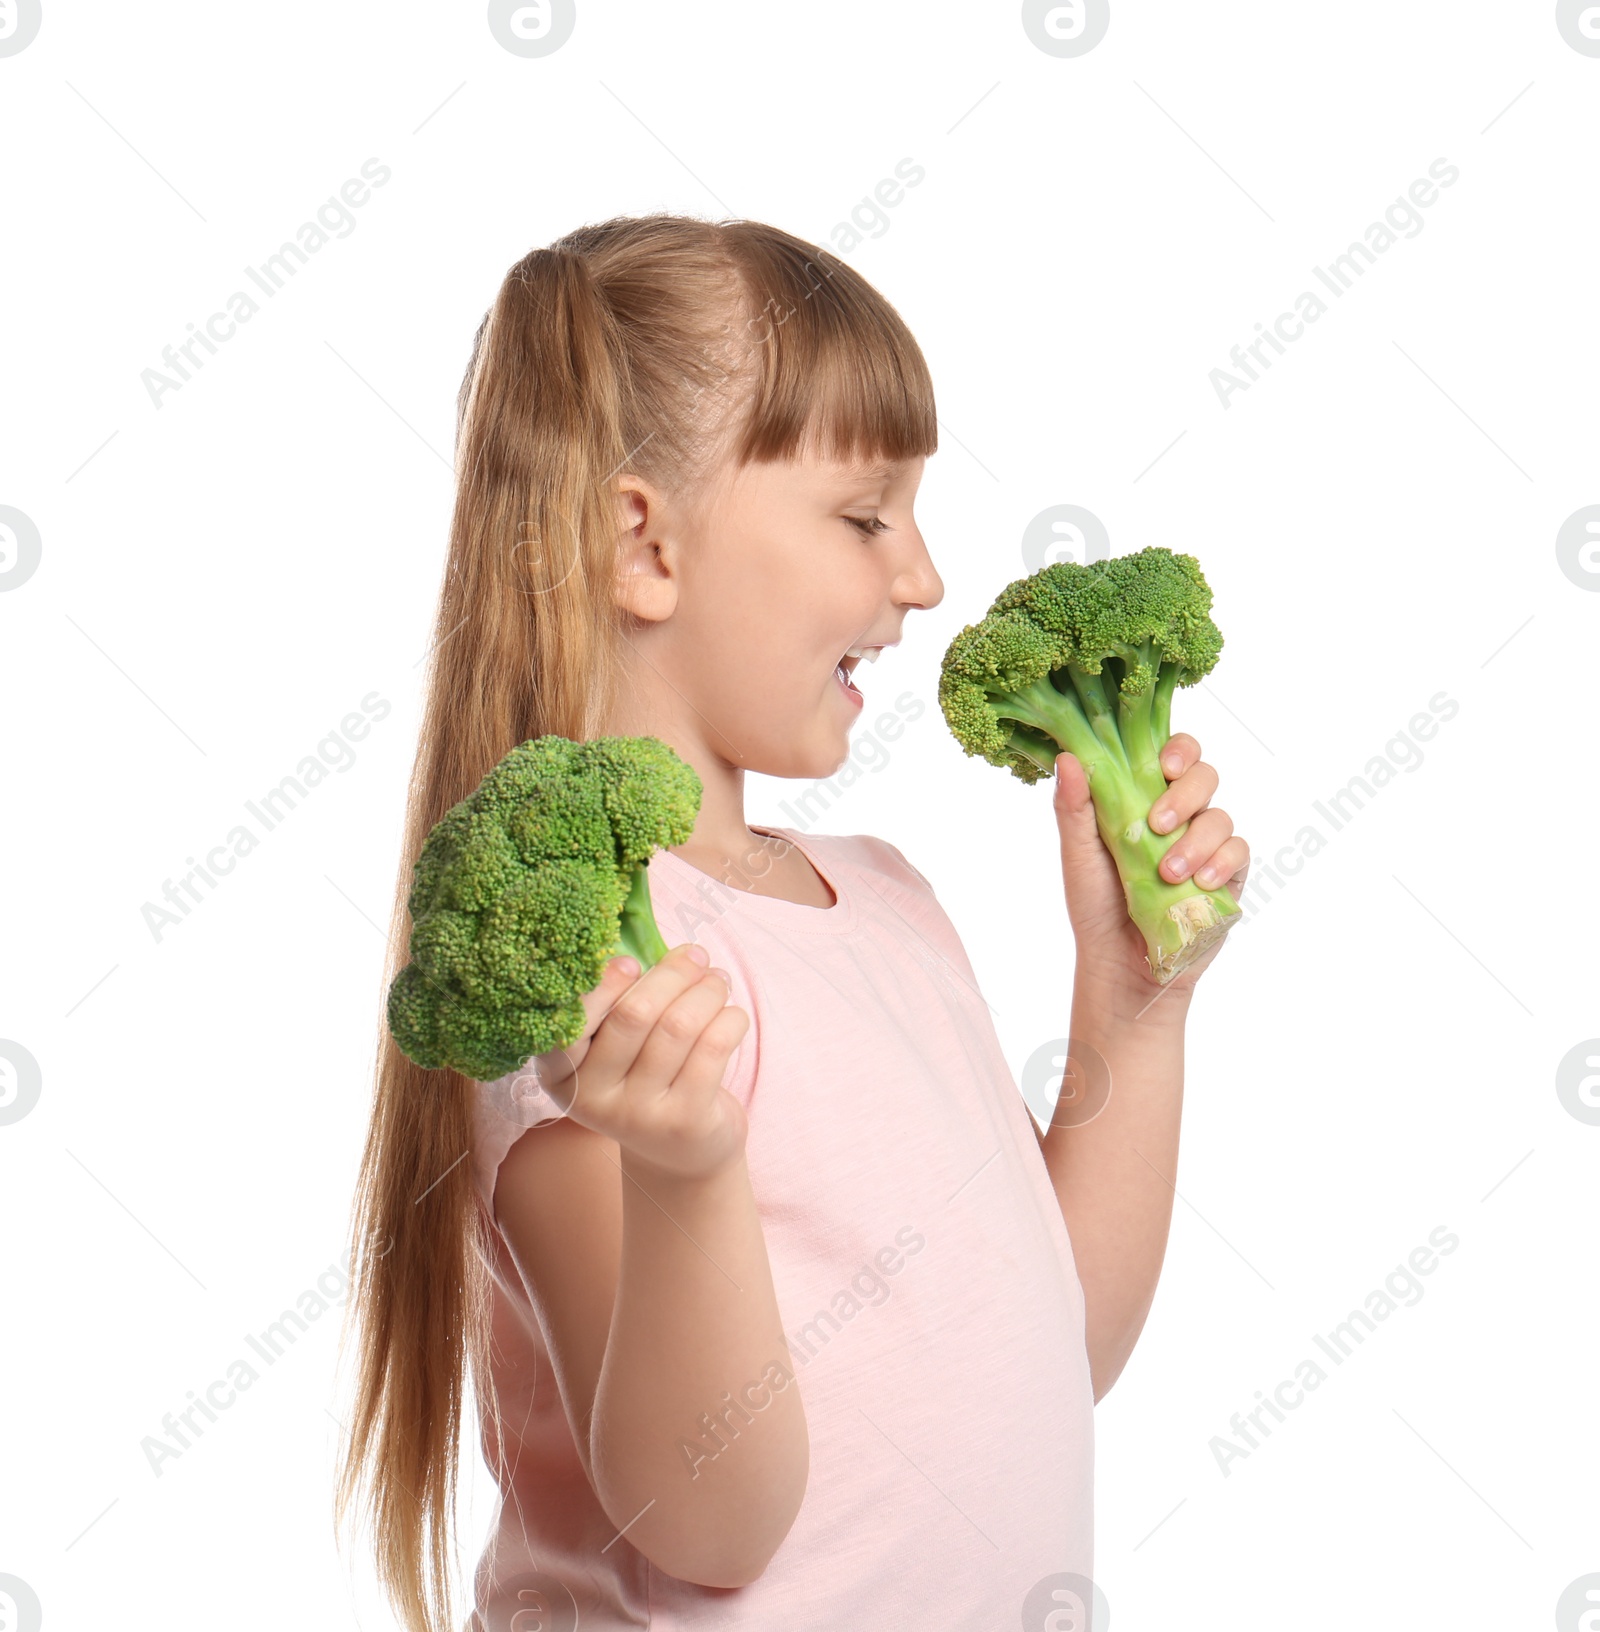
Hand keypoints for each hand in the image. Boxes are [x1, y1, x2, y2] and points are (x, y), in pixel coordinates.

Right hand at [526, 943, 751, 1180]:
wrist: (680, 1153)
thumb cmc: (644, 1081)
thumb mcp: (613, 1054)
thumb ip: (618, 1005)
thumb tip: (653, 946)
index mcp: (560, 1074)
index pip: (571, 1023)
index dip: (604, 985)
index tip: (632, 962)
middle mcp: (593, 1098)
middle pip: (634, 1015)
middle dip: (672, 974)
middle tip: (695, 955)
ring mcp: (639, 1114)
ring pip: (678, 1027)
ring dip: (707, 991)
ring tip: (718, 980)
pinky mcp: (684, 1121)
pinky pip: (712, 1049)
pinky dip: (729, 1019)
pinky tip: (732, 1014)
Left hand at [1052, 733, 1250, 997]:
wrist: (1119, 963)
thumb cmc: (1095, 905)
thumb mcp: (1078, 855)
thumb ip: (1074, 808)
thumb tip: (1068, 758)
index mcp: (1144, 798)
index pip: (1173, 754)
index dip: (1178, 749)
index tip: (1163, 766)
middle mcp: (1180, 815)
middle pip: (1204, 776)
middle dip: (1185, 795)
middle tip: (1157, 824)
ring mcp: (1206, 845)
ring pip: (1220, 817)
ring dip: (1196, 841)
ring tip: (1168, 873)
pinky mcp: (1227, 876)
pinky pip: (1239, 853)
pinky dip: (1220, 863)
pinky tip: (1200, 881)